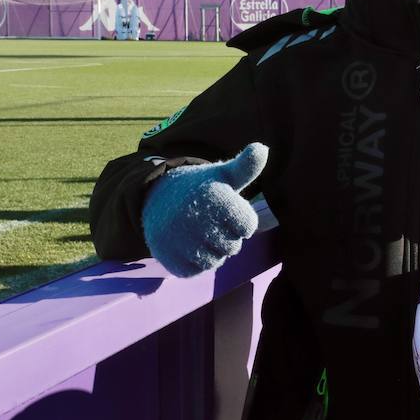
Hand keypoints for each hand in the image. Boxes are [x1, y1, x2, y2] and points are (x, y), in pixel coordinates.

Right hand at [141, 143, 267, 277]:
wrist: (157, 198)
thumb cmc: (202, 189)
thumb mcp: (223, 175)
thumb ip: (245, 167)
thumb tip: (263, 148)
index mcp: (213, 196)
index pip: (248, 226)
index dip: (241, 221)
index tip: (227, 211)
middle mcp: (194, 216)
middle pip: (233, 247)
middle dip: (227, 238)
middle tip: (211, 223)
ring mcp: (178, 237)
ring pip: (213, 262)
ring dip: (212, 253)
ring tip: (200, 234)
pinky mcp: (165, 255)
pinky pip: (193, 271)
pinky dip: (193, 263)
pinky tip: (187, 245)